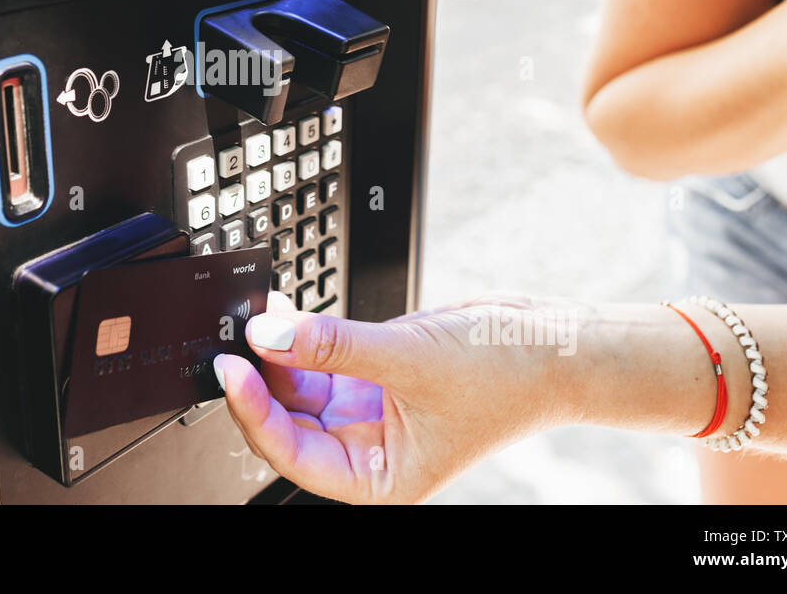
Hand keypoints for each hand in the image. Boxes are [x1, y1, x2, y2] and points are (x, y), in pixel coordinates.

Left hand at [214, 291, 580, 502]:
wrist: (553, 345)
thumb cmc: (506, 376)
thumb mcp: (410, 358)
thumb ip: (335, 346)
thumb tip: (270, 336)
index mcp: (380, 476)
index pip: (296, 454)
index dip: (256, 414)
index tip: (233, 371)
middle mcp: (369, 448)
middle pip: (289, 421)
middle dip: (262, 380)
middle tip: (234, 339)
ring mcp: (369, 409)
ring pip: (300, 386)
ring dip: (277, 352)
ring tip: (256, 316)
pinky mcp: (373, 372)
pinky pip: (322, 357)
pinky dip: (301, 335)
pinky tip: (282, 312)